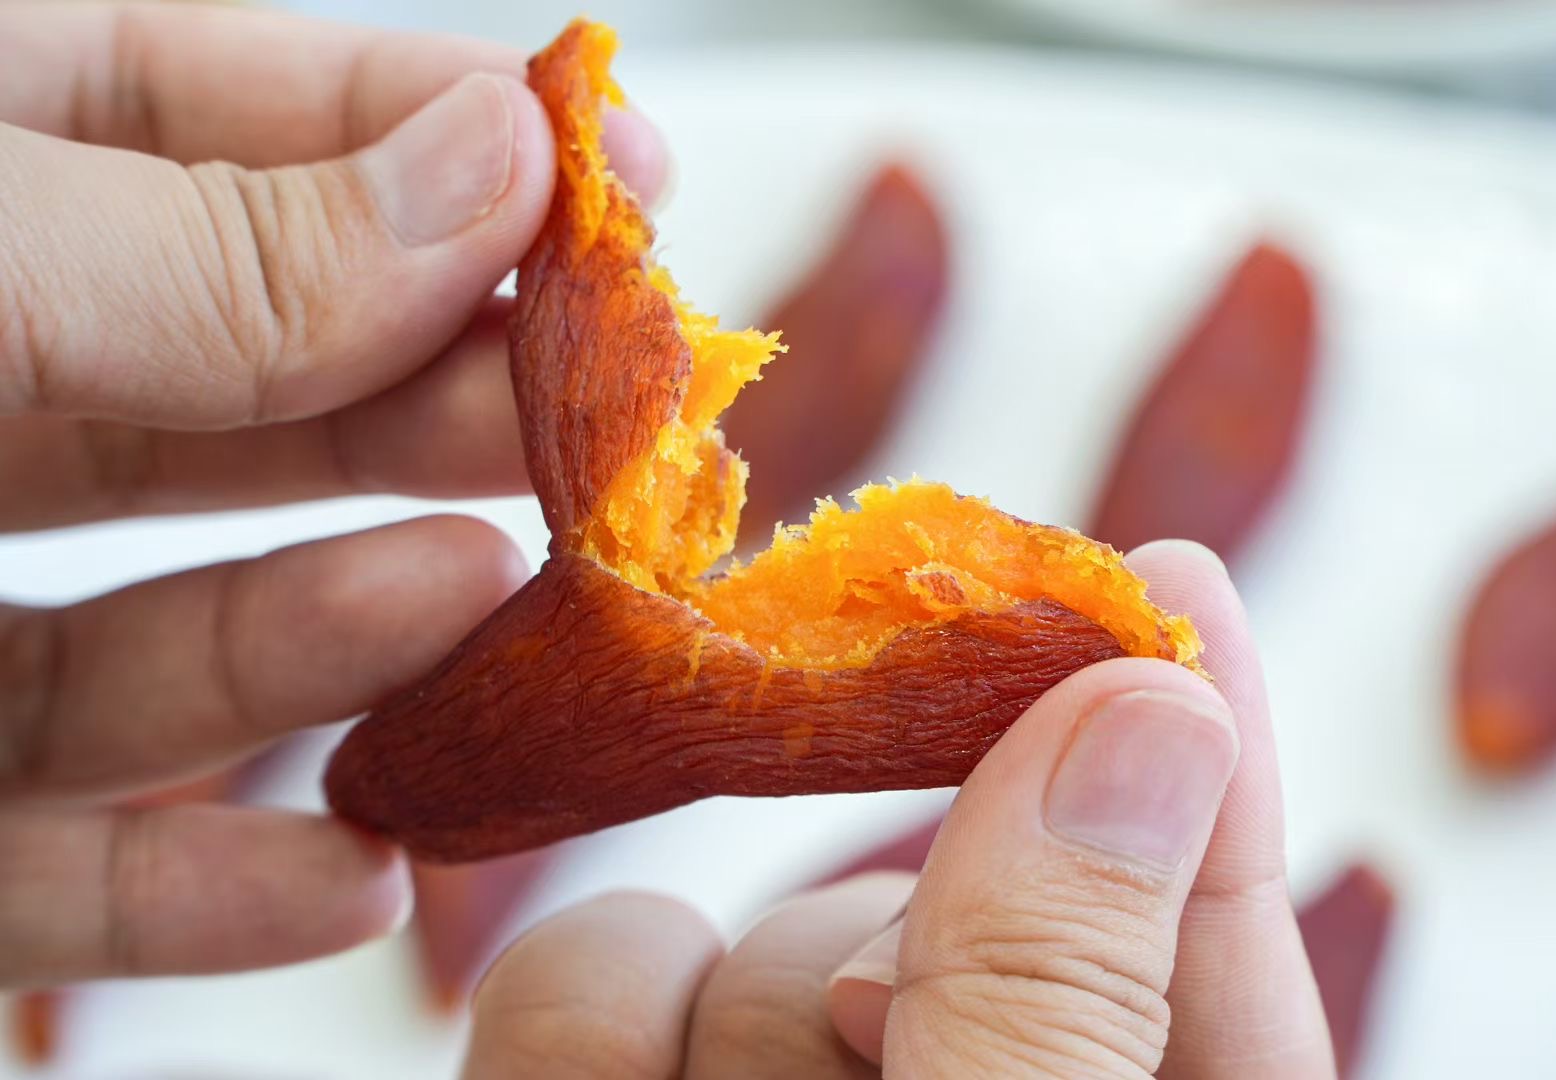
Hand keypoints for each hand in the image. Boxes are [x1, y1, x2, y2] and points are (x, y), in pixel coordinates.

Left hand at [0, 3, 662, 987]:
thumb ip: (201, 245)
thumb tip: (486, 171)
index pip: (242, 108)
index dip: (447, 141)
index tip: (628, 192)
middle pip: (260, 383)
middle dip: (444, 406)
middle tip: (609, 426)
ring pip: (182, 626)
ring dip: (356, 636)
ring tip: (492, 612)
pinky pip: (58, 853)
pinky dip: (203, 884)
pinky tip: (340, 876)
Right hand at [460, 542, 1336, 1078]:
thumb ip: (1062, 993)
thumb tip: (1152, 719)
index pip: (1200, 932)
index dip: (1188, 752)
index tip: (1162, 573)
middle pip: (905, 902)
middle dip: (868, 958)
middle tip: (848, 1049)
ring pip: (713, 936)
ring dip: (688, 1015)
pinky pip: (566, 993)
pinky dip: (573, 1038)